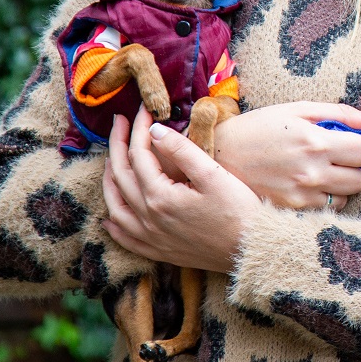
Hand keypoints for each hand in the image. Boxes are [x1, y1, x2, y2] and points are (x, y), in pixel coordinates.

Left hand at [103, 107, 259, 272]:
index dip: (140, 128)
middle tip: (119, 122)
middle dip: (118, 144)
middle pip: (121, 175)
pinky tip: (110, 217)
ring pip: (116, 206)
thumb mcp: (213, 174)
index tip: (144, 110)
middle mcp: (148, 218)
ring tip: (111, 160)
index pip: (139, 154)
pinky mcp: (159, 251)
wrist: (251, 250)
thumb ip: (181, 150)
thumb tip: (155, 130)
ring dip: (110, 179)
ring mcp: (151, 237)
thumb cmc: (238, 211)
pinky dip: (113, 224)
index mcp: (160, 196)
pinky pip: (125, 238)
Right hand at [205, 102, 360, 209]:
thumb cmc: (258, 128)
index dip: (360, 146)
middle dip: (352, 167)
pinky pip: (325, 211)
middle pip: (360, 179)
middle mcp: (311, 172)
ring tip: (315, 172)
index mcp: (315, 141)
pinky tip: (304, 186)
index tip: (346, 143)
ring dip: (338, 186)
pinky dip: (322, 200)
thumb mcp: (297, 110)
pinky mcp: (291, 212)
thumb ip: (341, 114)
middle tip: (332, 158)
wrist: (216, 157)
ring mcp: (301, 195)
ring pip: (346, 197)